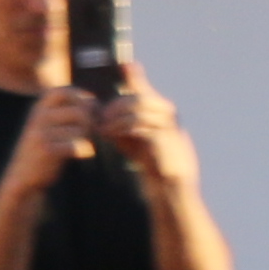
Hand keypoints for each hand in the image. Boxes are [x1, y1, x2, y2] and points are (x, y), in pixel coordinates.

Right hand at [5, 84, 97, 188]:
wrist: (24, 174)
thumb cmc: (45, 147)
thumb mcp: (51, 123)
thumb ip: (67, 110)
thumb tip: (95, 102)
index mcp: (40, 107)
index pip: (64, 91)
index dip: (82, 98)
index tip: (90, 111)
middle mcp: (38, 117)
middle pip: (80, 111)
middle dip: (91, 121)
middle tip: (90, 131)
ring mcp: (41, 133)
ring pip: (80, 129)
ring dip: (87, 137)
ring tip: (83, 142)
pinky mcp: (46, 150)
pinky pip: (76, 145)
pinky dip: (85, 150)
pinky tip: (84, 153)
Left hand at [98, 75, 189, 190]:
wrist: (167, 184)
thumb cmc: (149, 158)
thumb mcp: (133, 135)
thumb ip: (122, 118)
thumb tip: (102, 107)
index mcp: (164, 110)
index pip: (144, 90)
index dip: (128, 86)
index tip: (108, 93)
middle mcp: (169, 115)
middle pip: (140, 98)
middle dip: (116, 105)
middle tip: (99, 114)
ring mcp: (168, 126)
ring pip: (139, 111)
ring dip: (116, 117)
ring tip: (101, 126)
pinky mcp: (164, 140)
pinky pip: (139, 127)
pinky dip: (120, 128)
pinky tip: (108, 133)